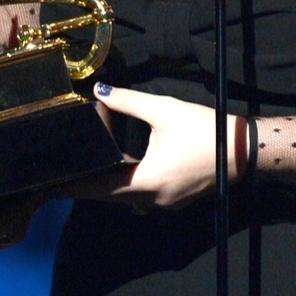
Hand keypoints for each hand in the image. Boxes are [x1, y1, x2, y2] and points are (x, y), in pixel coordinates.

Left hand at [71, 85, 247, 211]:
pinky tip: (122, 170)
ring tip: (88, 168)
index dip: (75, 185)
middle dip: (88, 184)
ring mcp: (164, 204)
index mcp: (146, 181)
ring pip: (126, 198)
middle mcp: (152, 200)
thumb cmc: (204, 130)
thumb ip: (128, 101)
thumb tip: (99, 91)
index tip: (52, 182)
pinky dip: (128, 185)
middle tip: (64, 170)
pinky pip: (141, 197)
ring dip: (108, 184)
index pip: (100, 188)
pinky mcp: (174, 201)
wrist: (243, 150)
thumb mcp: (165, 110)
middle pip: (110, 195)